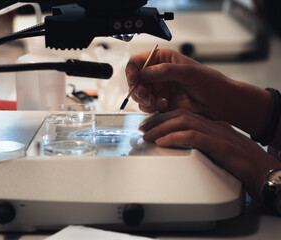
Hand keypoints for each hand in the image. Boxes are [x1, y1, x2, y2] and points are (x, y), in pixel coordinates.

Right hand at [125, 48, 270, 137]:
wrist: (220, 104)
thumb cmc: (210, 82)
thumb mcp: (188, 72)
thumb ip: (165, 71)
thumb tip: (143, 73)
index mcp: (162, 60)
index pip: (137, 62)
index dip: (132, 70)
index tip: (134, 78)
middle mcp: (157, 74)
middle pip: (134, 80)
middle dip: (137, 89)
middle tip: (146, 95)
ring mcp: (158, 90)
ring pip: (138, 95)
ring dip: (144, 100)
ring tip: (158, 102)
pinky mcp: (160, 104)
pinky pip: (146, 107)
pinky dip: (151, 108)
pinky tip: (164, 106)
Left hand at [139, 109, 280, 201]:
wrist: (267, 172)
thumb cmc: (243, 165)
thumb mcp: (218, 151)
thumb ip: (202, 146)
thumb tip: (181, 149)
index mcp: (213, 125)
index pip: (184, 115)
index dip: (164, 119)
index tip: (150, 125)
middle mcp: (214, 125)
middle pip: (180, 115)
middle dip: (158, 120)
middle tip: (142, 128)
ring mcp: (218, 133)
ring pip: (183, 122)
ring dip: (161, 128)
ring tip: (147, 135)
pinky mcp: (220, 145)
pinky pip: (192, 137)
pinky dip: (175, 138)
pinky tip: (162, 142)